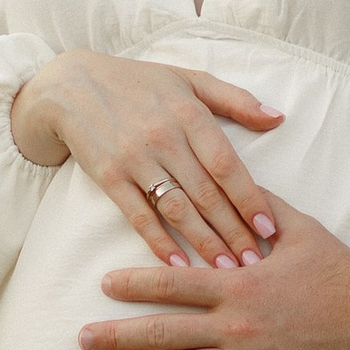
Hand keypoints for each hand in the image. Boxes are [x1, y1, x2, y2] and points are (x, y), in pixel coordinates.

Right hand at [10, 51, 283, 266]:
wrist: (71, 85)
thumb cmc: (138, 82)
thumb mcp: (189, 79)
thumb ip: (236, 99)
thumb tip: (278, 118)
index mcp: (188, 113)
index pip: (226, 163)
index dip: (249, 198)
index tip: (269, 228)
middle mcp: (163, 137)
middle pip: (205, 193)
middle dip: (233, 231)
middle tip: (255, 262)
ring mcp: (134, 159)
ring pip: (176, 208)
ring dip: (203, 242)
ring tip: (226, 270)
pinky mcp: (108, 177)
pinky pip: (138, 215)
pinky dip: (159, 242)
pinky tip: (179, 266)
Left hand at [79, 194, 349, 349]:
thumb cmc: (343, 274)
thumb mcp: (302, 230)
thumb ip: (260, 206)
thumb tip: (232, 179)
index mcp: (240, 282)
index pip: (173, 282)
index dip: (134, 284)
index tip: (103, 286)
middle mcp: (237, 326)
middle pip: (163, 332)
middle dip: (117, 335)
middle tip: (81, 338)